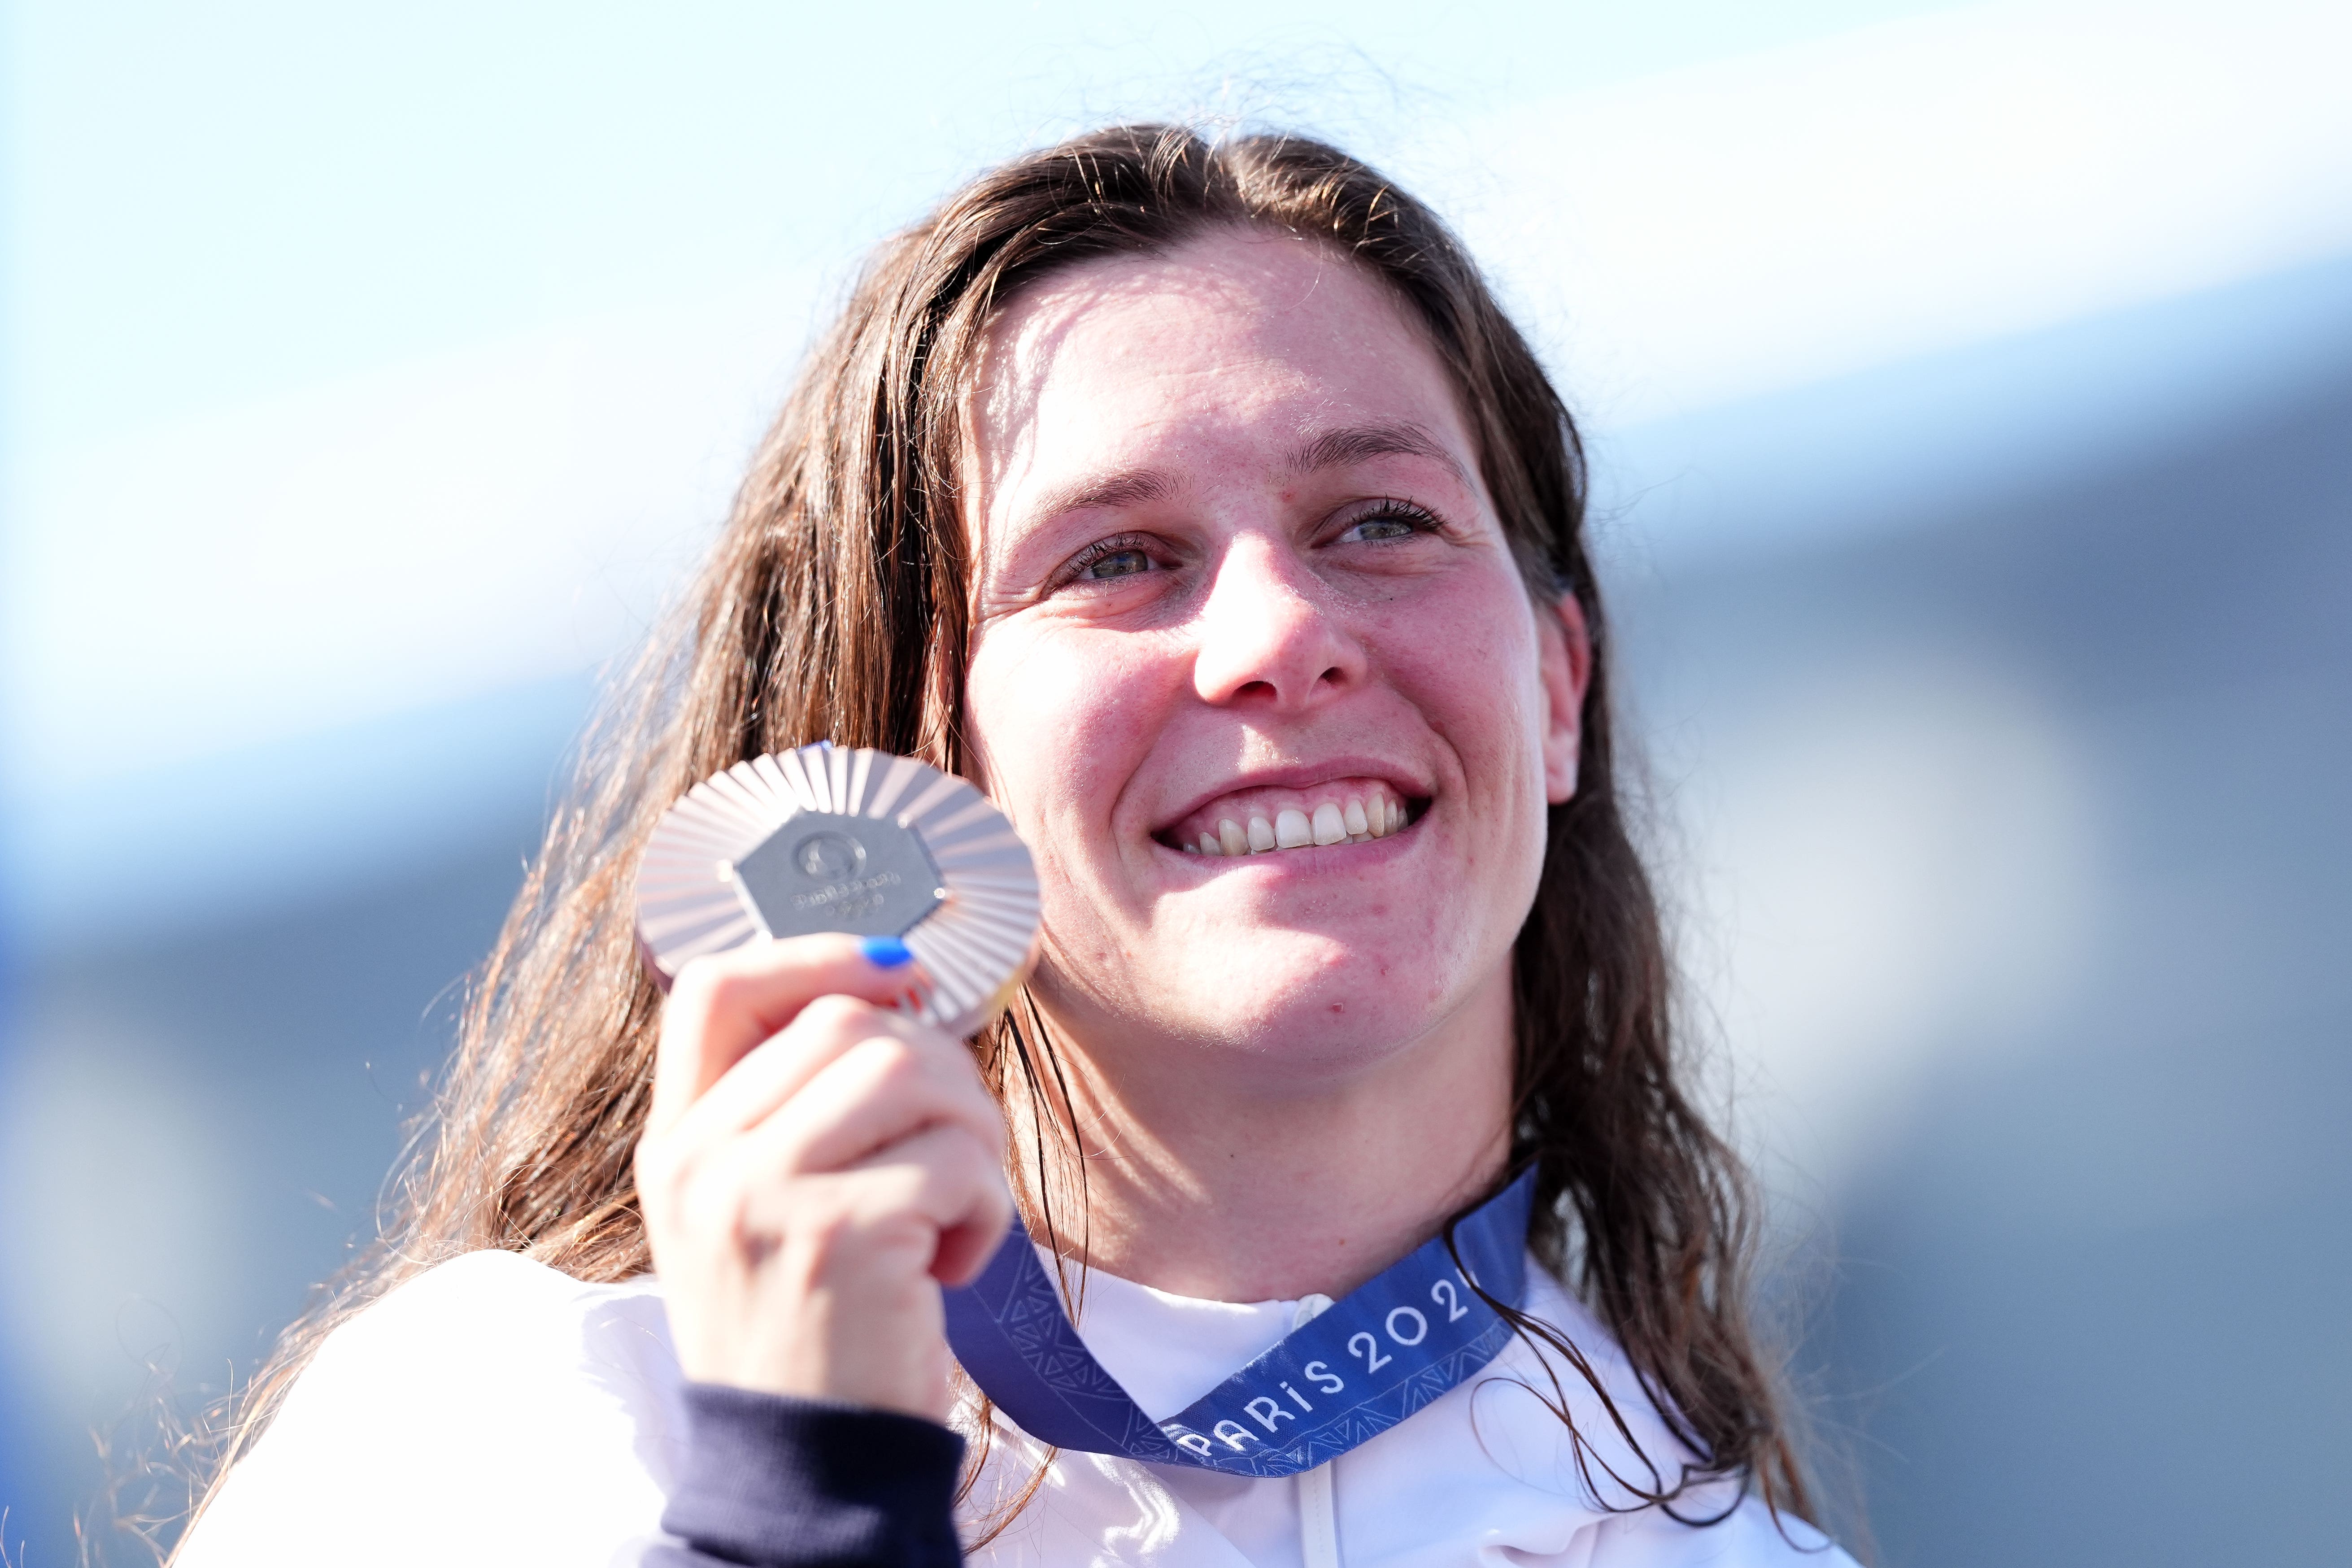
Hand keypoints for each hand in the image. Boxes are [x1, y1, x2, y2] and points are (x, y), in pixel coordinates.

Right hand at [635, 933, 1012, 1420]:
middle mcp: (703, 1161)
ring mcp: (761, 1195)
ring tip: (954, 1211)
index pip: (716, 991)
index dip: (813, 955)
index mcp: (677, 1144)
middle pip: (846, 1023)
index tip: (897, 974)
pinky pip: (957, 1162)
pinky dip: (985, 1213)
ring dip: (971, 1137)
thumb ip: (792, 1110)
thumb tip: (889, 986)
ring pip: (913, 1073)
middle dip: (937, 1072)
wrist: (807, 1466)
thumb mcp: (760, 1212)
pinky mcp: (837, 1234)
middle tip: (952, 1155)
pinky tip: (950, 1269)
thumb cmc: (813, 1332)